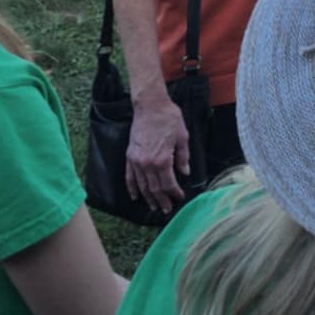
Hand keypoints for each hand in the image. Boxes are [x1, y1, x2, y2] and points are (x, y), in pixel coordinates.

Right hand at [124, 94, 192, 216]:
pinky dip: (132, 188)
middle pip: (154, 188)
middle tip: (167, 209)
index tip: (179, 197)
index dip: (174, 193)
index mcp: (162, 160)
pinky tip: (135, 196)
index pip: (168, 184)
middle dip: (162, 200)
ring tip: (154, 207)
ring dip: (148, 198)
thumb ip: (183, 157)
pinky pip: (129, 176)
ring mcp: (136, 160)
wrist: (150, 106)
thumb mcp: (182, 137)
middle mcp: (147, 163)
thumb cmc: (168, 119)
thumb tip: (185, 173)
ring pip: (142, 185)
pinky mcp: (129, 156)